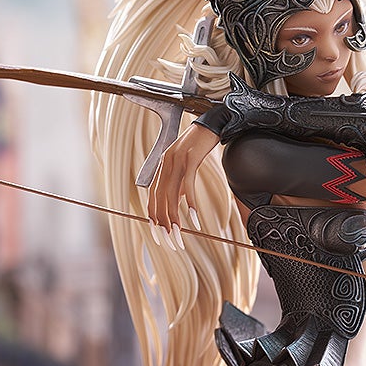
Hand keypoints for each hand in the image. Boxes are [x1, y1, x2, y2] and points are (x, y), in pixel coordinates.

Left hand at [147, 122, 219, 240]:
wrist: (213, 122)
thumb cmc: (201, 145)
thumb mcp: (187, 166)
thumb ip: (179, 184)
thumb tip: (177, 203)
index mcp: (162, 167)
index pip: (152, 198)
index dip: (154, 219)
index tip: (160, 237)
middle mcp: (165, 164)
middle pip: (159, 200)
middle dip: (163, 225)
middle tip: (171, 243)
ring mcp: (177, 161)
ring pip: (170, 196)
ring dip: (174, 220)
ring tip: (180, 236)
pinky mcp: (191, 159)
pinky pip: (188, 186)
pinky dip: (190, 204)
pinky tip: (194, 218)